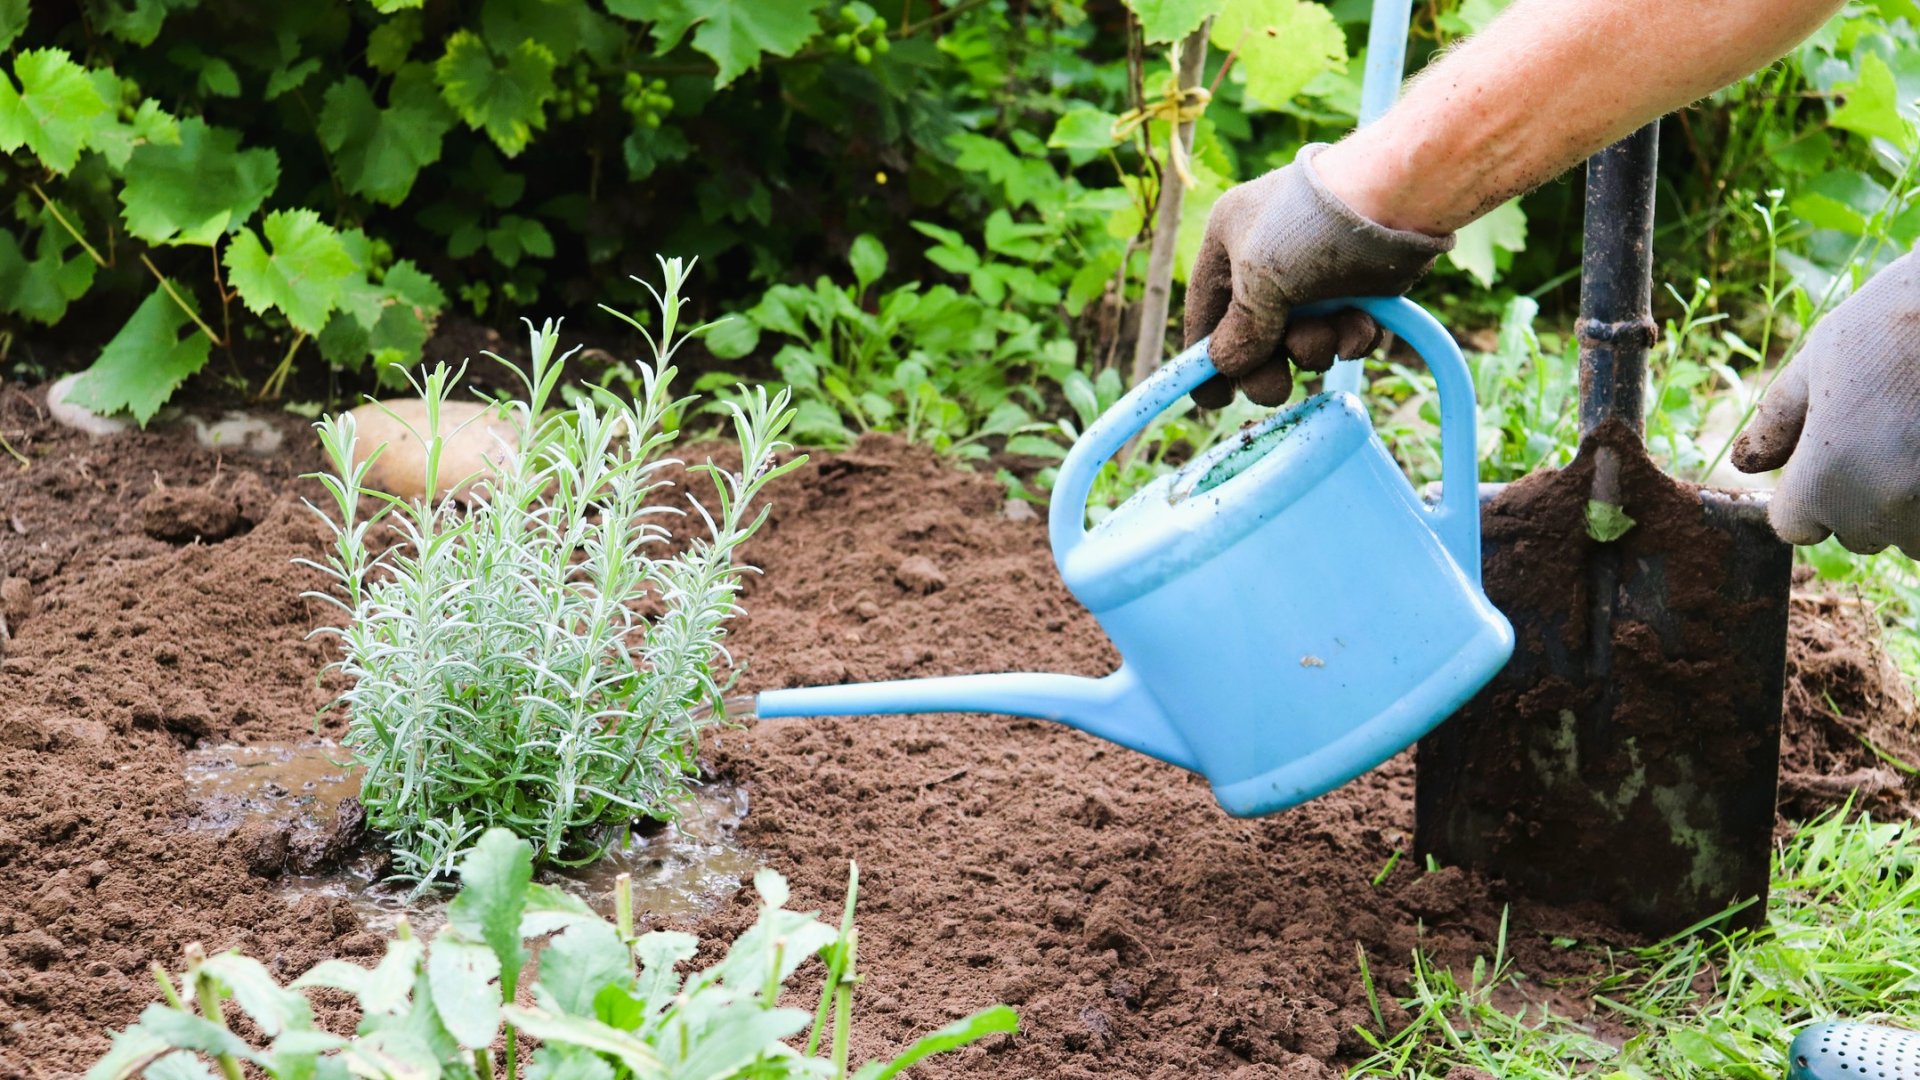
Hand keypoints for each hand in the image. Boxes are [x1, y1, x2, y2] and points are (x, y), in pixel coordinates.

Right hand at [1182, 143, 1453, 406]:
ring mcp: (1315, 277)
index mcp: (1229, 244)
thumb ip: (1240, 333)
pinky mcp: (1359, 288)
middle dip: (1269, 365)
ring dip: (1315, 349)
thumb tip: (1226, 366)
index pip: (1206, 313)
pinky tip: (1361, 327)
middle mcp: (1268, 261)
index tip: (1214, 401)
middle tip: (1277, 387)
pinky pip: (1344, 334)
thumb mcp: (1260, 280)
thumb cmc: (1312, 225)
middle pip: (1255, 338)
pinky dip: (1351, 340)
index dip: (1205, 359)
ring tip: (1330, 332)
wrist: (1398, 195)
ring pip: (1303, 341)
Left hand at [1733, 251, 1919, 553]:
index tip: (1825, 457)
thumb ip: (1776, 422)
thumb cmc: (1888, 325)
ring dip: (1907, 505)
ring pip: (1909, 538)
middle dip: (1859, 499)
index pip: (1794, 527)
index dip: (1804, 493)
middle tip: (1878, 437)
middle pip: (1854, 534)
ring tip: (1912, 440)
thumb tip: (1745, 464)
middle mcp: (1879, 507)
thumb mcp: (1815, 364)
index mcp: (1824, 479)